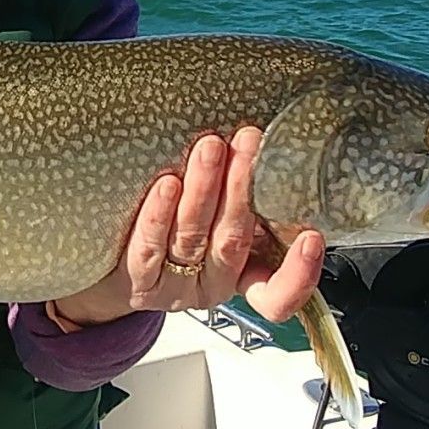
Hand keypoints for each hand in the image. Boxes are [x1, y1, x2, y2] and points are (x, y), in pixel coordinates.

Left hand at [53, 127, 323, 326]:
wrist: (115, 264)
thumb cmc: (180, 225)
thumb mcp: (222, 217)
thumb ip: (248, 196)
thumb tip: (265, 134)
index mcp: (244, 274)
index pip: (278, 293)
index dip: (299, 272)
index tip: (313, 237)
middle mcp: (212, 282)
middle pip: (232, 242)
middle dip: (242, 189)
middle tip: (249, 142)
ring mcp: (173, 284)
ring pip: (192, 237)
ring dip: (204, 190)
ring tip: (209, 148)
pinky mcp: (136, 277)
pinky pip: (149, 245)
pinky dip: (160, 213)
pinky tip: (167, 183)